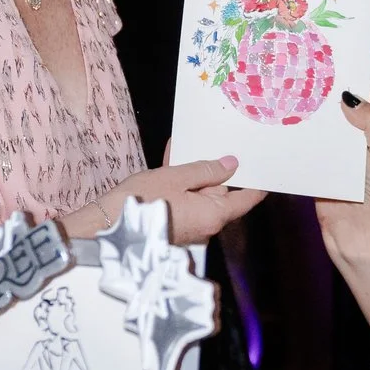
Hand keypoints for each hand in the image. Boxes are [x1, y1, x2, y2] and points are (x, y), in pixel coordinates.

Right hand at [75, 156, 263, 245]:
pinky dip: (181, 183)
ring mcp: (190, 226)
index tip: (266, 165)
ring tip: (192, 143)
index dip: (257, 182)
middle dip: (218, 170)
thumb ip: (205, 170)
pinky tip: (173, 157)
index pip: (246, 199)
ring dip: (195, 172)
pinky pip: (184, 200)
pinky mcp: (173, 224)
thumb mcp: (175, 178)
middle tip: (222, 141)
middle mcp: (206, 225)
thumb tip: (230, 164)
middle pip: (221, 194)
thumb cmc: (143, 202)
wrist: (104, 228)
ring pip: (200, 194)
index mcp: (214, 215)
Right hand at [313, 91, 369, 266]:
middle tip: (328, 98)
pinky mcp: (327, 161)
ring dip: (326, 117)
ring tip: (313, 111)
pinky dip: (312, 133)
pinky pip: (319, 140)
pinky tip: (303, 128)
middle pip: (359, 107)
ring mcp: (348, 150)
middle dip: (345, 102)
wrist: (355, 231)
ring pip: (337, 122)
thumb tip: (350, 98)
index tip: (360, 109)